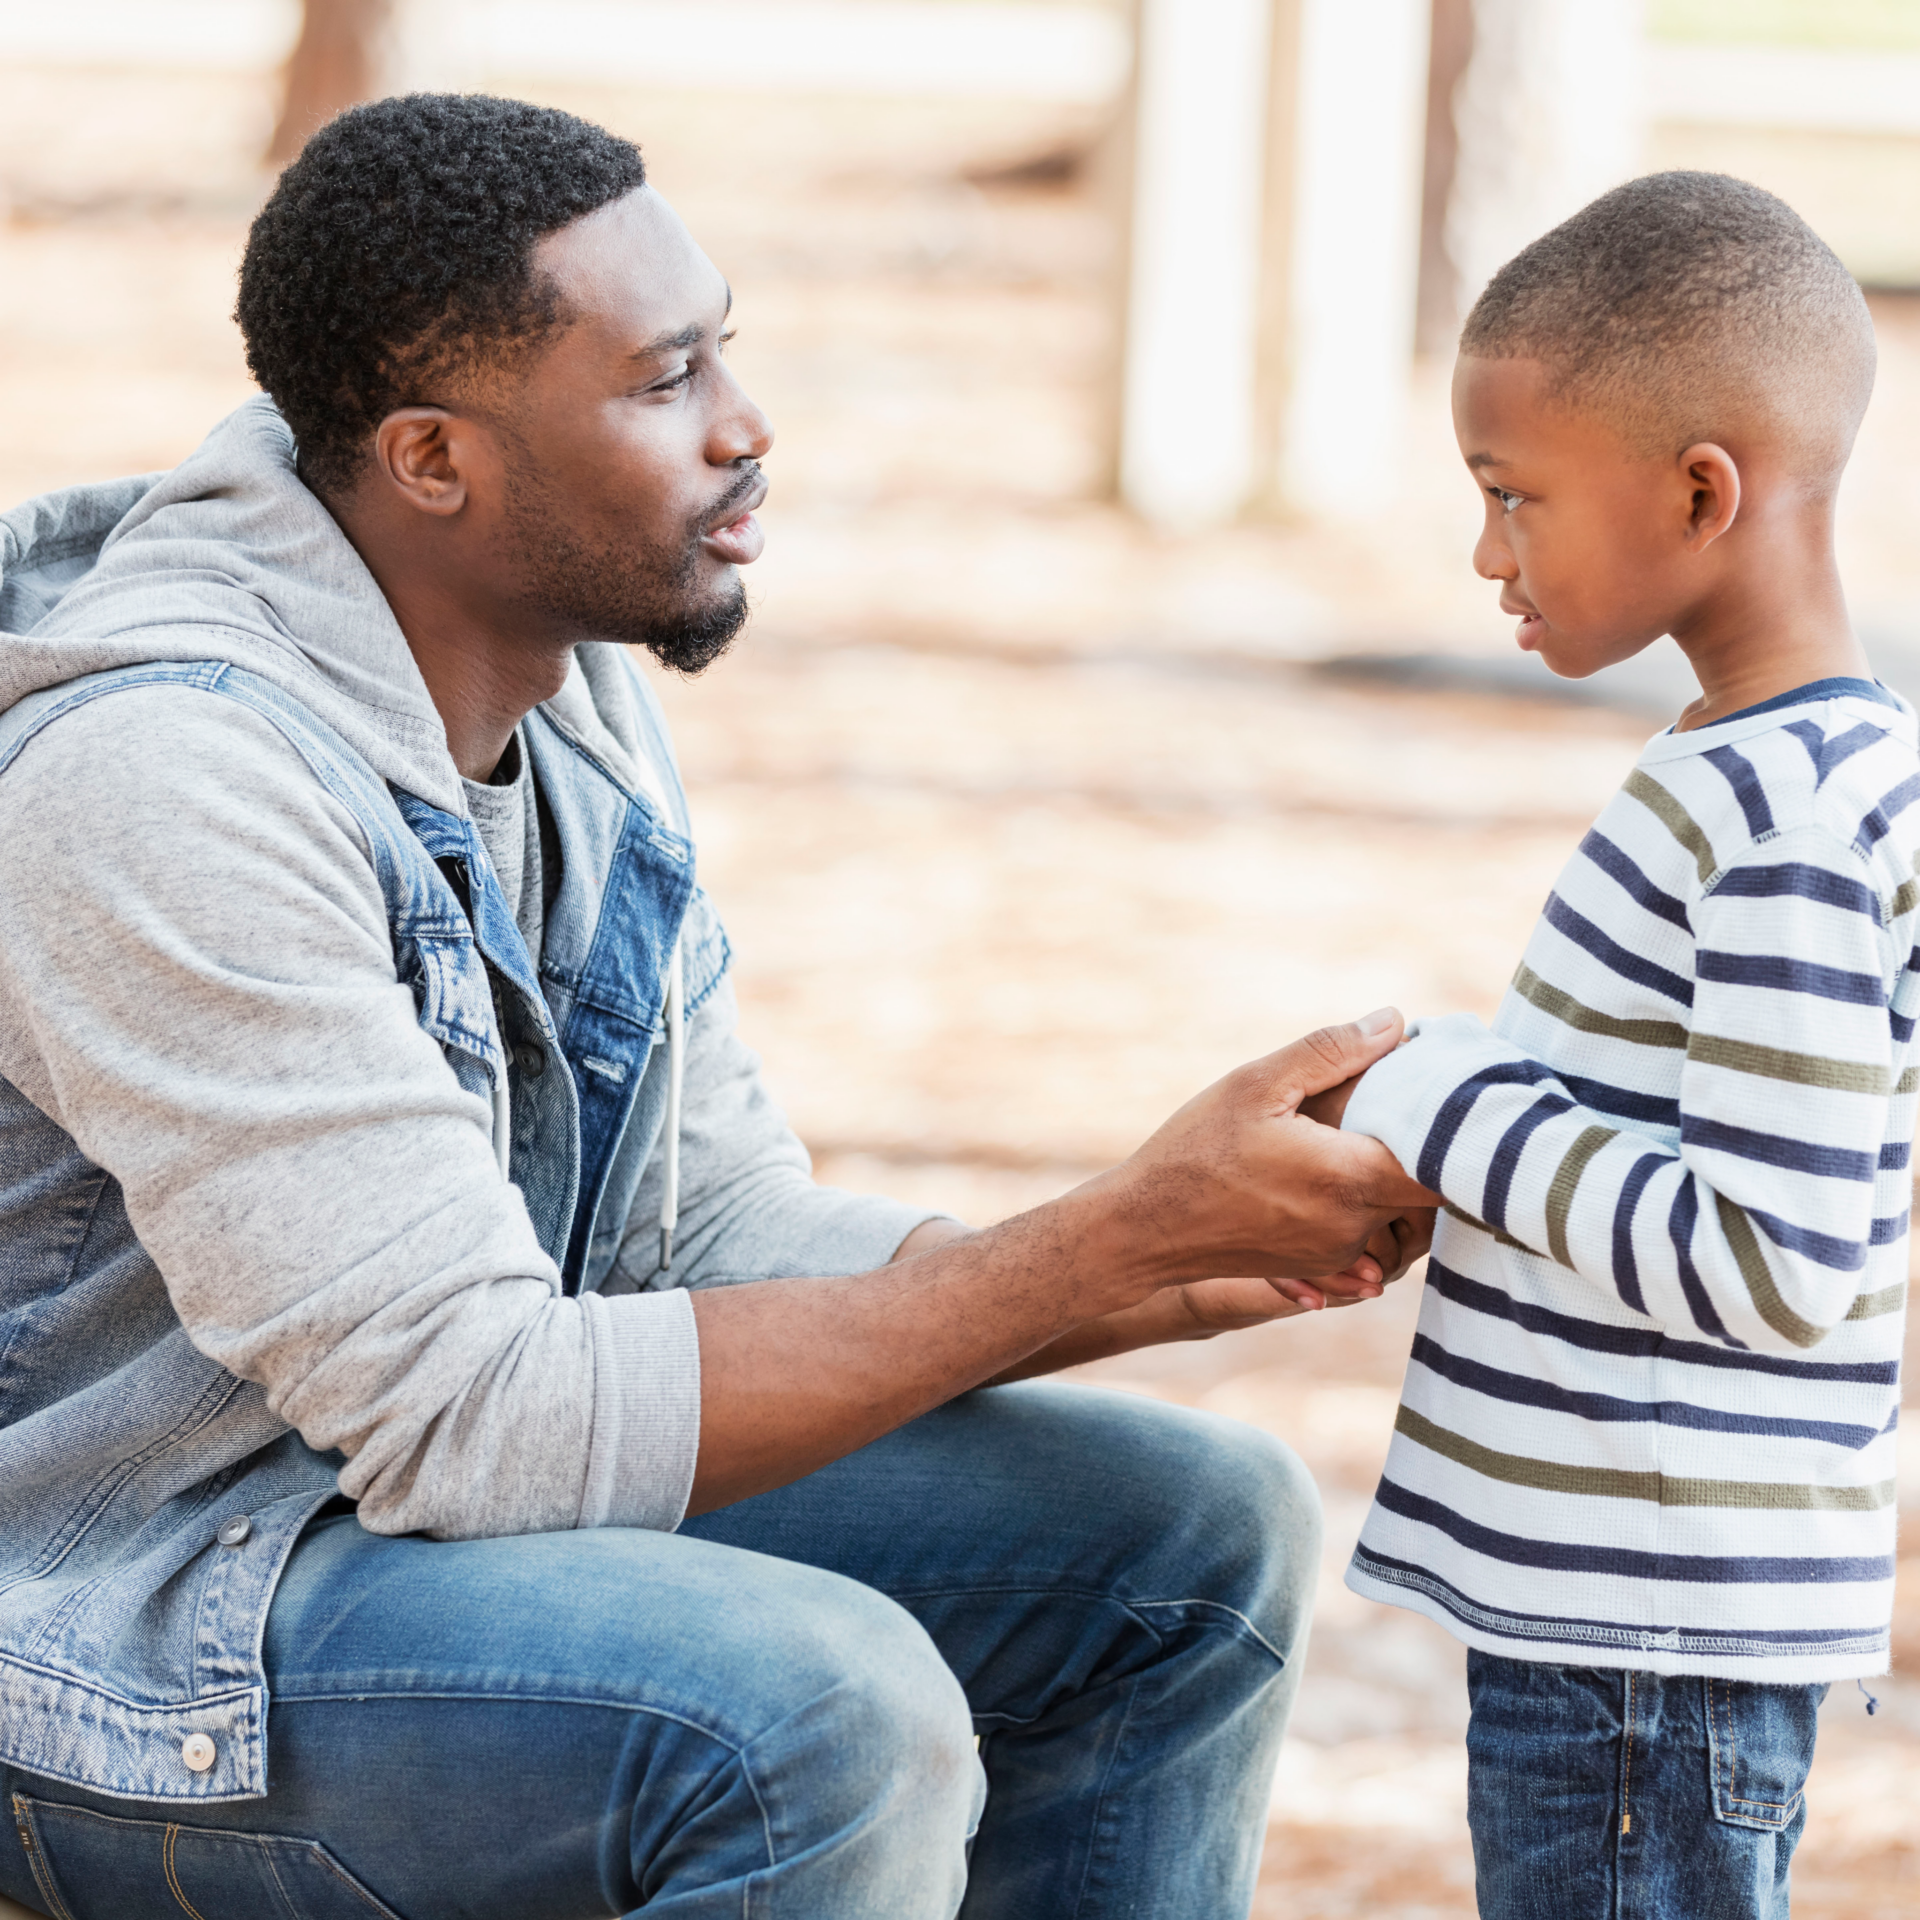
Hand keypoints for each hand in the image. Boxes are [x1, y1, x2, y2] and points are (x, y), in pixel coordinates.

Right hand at [1084, 1007, 1442, 1293]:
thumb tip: (1395, 1023)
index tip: (1461, 1095)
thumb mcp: (1256, 1084)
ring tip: (1360, 1130)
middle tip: (1415, 1099)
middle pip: (1427, 1188)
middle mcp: (1354, 1225)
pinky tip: (1328, 1166)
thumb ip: (1330, 1051)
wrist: (1144, 1229)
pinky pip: (1368, 1229)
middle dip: (1426, 1146)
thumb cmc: (1195, 1151)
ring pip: (1397, 1210)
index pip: (1445, 1165)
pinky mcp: (1322, 1266)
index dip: (1462, 1130)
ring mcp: (1340, 1253)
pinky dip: (1363, 1197)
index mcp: (1348, 1177)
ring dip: (1391, 1173)